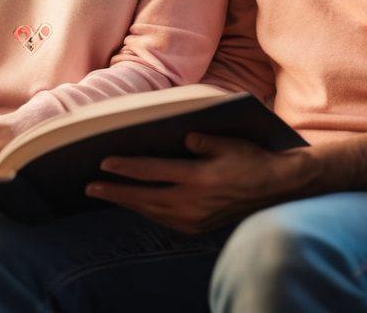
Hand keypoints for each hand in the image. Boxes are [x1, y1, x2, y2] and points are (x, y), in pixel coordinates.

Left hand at [86, 132, 320, 235]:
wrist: (277, 189)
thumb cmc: (251, 159)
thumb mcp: (229, 142)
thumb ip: (204, 141)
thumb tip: (184, 138)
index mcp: (199, 178)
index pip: (153, 172)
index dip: (127, 167)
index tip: (104, 162)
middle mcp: (194, 202)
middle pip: (145, 196)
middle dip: (116, 191)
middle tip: (89, 186)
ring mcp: (195, 218)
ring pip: (152, 211)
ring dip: (127, 202)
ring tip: (104, 194)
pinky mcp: (198, 227)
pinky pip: (164, 220)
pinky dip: (146, 211)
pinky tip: (135, 203)